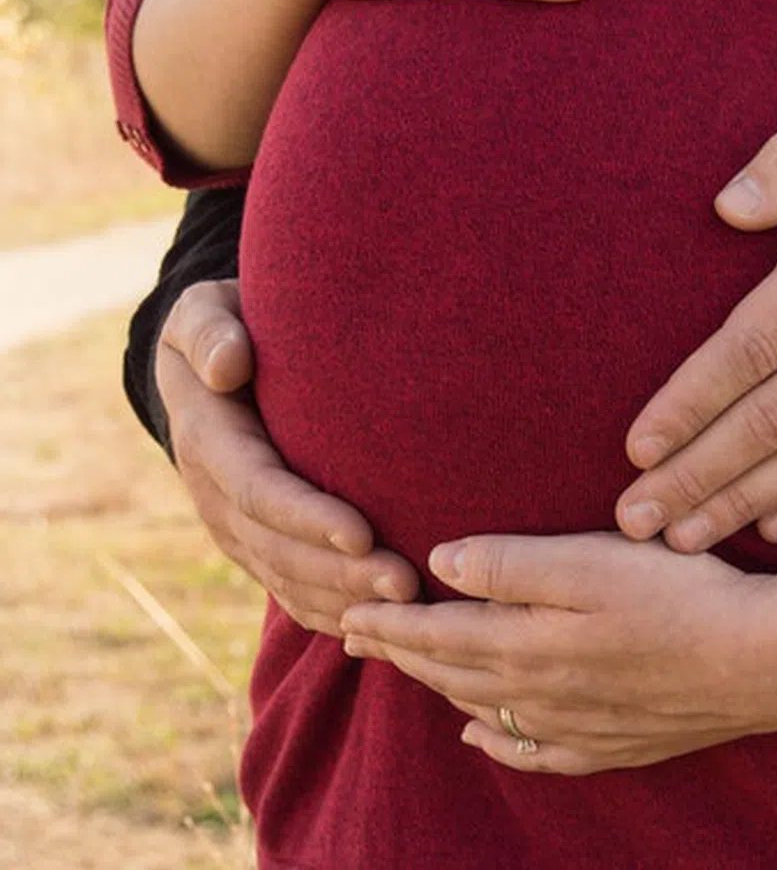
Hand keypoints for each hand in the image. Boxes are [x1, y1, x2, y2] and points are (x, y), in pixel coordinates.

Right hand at [156, 280, 417, 634]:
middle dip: (342, 573)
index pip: (258, 490)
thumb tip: (228, 366)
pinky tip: (387, 628)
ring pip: (290, 581)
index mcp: (209, 442)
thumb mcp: (202, 312)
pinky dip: (336, 615)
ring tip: (411, 608)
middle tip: (406, 584)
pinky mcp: (262, 548)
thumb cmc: (226, 327)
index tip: (361, 534)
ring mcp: (239, 530)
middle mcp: (218, 497)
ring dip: (348, 600)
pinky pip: (295, 593)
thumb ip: (209, 330)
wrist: (215, 363)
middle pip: (280, 550)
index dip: (306, 518)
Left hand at [339, 533, 776, 774]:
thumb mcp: (593, 561)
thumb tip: (440, 564)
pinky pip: (534, 751)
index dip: (389, 624)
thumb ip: (513, 565)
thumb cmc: (681, 595)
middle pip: (450, 673)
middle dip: (399, 653)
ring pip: (484, 709)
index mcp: (526, 644)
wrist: (760, 662)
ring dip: (437, 688)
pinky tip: (481, 736)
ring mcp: (576, 724)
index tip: (346, 611)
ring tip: (407, 671)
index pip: (436, 635)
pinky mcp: (613, 741)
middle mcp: (538, 694)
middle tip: (353, 635)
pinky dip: (497, 741)